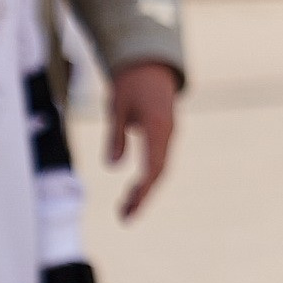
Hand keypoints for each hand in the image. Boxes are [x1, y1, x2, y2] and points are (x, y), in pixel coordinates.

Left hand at [106, 62, 177, 220]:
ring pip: (160, 167)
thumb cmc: (130, 84)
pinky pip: (159, 160)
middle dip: (143, 195)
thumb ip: (116, 136)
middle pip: (159, 171)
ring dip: (145, 188)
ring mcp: (168, 134)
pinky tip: (136, 188)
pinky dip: (148, 176)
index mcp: (158, 128)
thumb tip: (114, 166)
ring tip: (127, 208)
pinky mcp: (164, 134)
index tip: (129, 207)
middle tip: (124, 216)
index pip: (153, 166)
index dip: (143, 189)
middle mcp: (168, 134)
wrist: (149, 65)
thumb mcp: (116, 108)